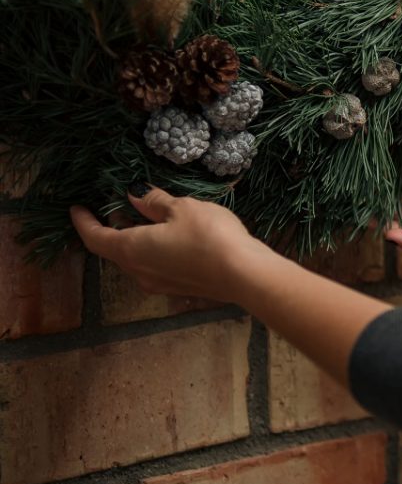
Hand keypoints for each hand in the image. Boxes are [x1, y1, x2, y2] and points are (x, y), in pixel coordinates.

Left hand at [69, 188, 270, 304]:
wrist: (243, 274)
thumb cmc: (208, 236)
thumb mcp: (181, 208)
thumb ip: (154, 202)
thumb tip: (134, 195)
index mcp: (131, 249)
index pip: (95, 237)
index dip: (83, 222)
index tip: (77, 208)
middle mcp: (138, 271)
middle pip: (114, 249)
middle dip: (111, 227)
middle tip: (115, 204)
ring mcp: (159, 283)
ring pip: (135, 258)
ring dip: (132, 237)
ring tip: (142, 214)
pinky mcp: (178, 287)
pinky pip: (153, 265)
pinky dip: (149, 247)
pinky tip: (166, 233)